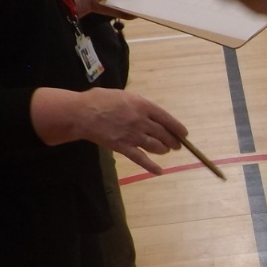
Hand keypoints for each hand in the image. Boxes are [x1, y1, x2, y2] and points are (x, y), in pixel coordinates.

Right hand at [71, 87, 188, 174]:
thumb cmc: (100, 100)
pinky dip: (151, 166)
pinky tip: (159, 171)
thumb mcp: (124, 95)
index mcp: (142, 106)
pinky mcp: (123, 147)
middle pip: (163, 134)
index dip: (177, 128)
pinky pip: (141, 159)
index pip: (166, 118)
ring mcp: (133, 135)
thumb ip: (138, 104)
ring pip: (155, 146)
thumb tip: (148, 111)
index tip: (184, 134)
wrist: (83, 114)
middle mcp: (141, 121)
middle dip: (173, 141)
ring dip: (163, 150)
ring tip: (166, 151)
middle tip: (176, 145)